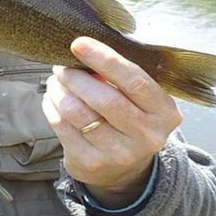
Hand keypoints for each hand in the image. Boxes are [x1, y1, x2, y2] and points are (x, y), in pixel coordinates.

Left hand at [42, 37, 182, 208]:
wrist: (124, 170)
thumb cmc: (131, 119)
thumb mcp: (141, 100)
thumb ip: (122, 77)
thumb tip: (85, 49)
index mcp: (164, 112)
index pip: (134, 81)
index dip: (104, 60)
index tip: (79, 44)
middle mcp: (146, 136)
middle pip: (104, 99)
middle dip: (76, 77)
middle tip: (62, 65)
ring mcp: (119, 153)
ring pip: (78, 113)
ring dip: (60, 91)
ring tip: (56, 80)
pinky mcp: (91, 163)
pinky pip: (62, 127)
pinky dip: (51, 107)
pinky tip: (53, 98)